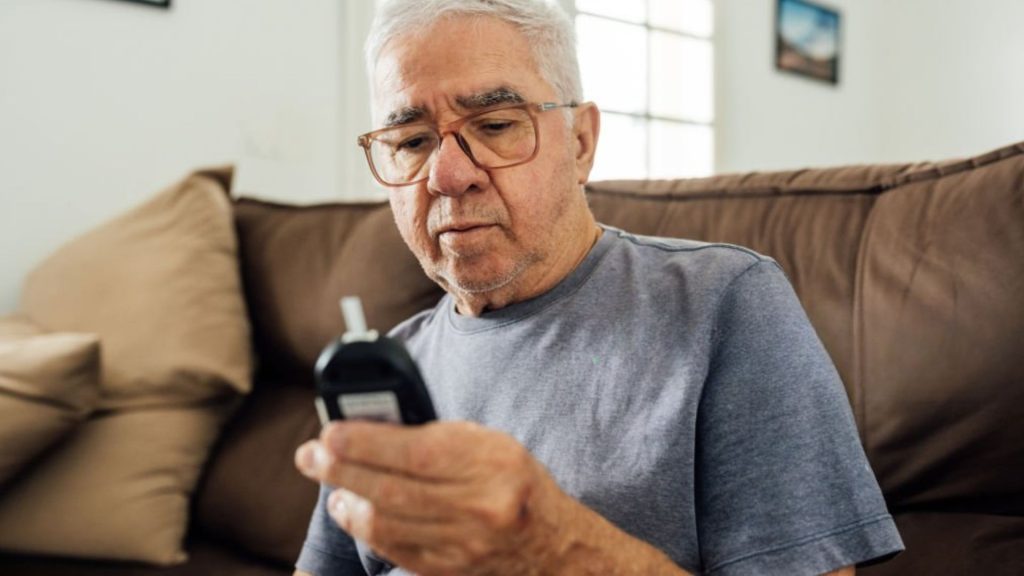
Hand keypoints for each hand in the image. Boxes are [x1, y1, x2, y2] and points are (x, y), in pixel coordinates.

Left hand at [295, 420, 575, 575]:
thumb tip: (371, 425)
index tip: (331, 431)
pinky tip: (352, 509)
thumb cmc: (512, 479)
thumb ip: (434, 434)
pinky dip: (365, 528)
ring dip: (347, 501)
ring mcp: (463, 543)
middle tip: (309, 454)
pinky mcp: (448, 568)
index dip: (365, 442)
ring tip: (330, 482)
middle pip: (392, 490)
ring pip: (386, 524)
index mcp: (491, 460)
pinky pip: (393, 548)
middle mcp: (479, 504)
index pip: (415, 452)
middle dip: (341, 470)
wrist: (552, 542)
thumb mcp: (487, 441)